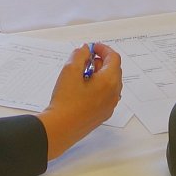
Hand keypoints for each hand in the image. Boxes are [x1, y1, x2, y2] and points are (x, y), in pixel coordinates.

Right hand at [37, 44, 121, 159]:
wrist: (61, 128)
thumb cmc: (66, 101)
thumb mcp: (70, 70)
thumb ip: (80, 55)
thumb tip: (86, 49)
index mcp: (109, 81)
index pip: (114, 58)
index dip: (103, 49)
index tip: (93, 47)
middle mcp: (113, 94)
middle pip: (114, 70)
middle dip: (101, 61)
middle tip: (86, 60)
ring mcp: (110, 106)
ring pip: (110, 83)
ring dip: (100, 75)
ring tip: (82, 75)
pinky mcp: (103, 114)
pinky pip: (106, 95)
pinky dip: (99, 87)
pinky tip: (83, 89)